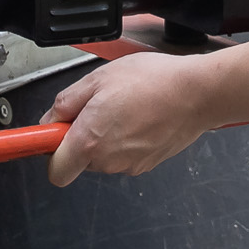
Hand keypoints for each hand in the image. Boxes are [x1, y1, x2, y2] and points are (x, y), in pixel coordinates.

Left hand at [44, 52, 219, 184]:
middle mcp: (108, 161)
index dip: (50, 152)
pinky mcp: (147, 164)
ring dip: (105, 136)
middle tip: (97, 106)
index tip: (51, 136)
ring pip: (103, 156)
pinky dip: (126, 139)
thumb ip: (67, 102)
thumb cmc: (153, 82)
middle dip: (80, 137)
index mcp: (90, 141)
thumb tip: (50, 119)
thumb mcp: (99, 78)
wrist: (198, 93)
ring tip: (124, 106)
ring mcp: (130, 165)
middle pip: (78, 160)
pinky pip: (124, 155)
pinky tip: (140, 115)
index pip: (55, 170)